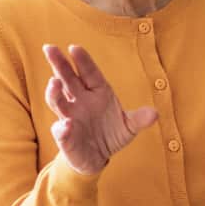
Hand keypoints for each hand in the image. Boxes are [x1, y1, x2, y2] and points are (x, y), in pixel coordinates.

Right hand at [42, 44, 157, 174]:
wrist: (99, 157)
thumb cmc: (111, 134)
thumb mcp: (129, 126)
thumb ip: (140, 119)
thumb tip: (154, 114)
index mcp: (97, 91)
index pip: (89, 72)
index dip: (82, 60)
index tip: (74, 48)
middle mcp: (80, 100)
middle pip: (66, 79)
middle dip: (58, 64)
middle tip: (50, 48)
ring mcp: (70, 117)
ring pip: (57, 101)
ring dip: (54, 92)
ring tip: (54, 83)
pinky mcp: (65, 136)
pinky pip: (60, 130)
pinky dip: (61, 128)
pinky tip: (65, 126)